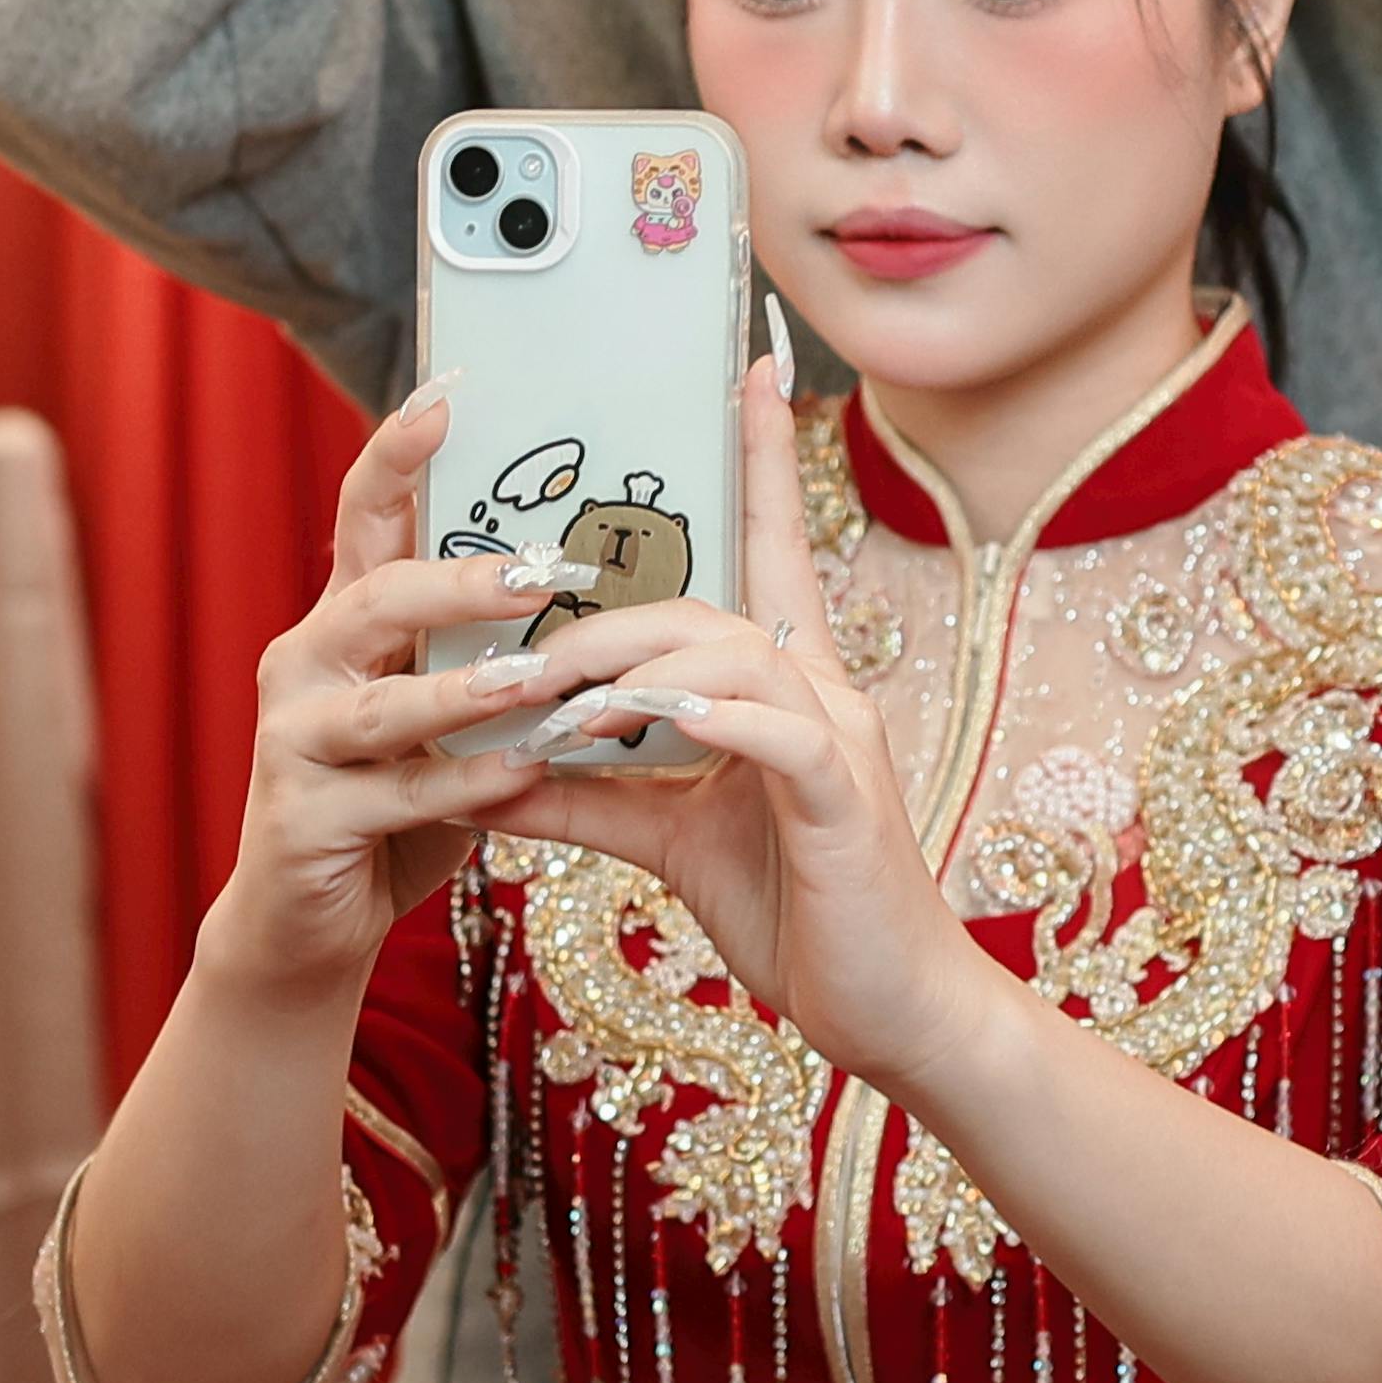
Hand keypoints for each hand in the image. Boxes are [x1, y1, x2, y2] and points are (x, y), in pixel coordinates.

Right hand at [209, 392, 591, 996]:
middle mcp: (304, 661)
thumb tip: (597, 566)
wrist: (312, 917)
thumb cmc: (397, 795)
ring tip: (539, 678)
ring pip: (386, 701)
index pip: (365, 516)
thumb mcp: (439, 703)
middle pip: (376, 596)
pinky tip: (524, 775)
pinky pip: (397, 792)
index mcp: (344, 619)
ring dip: (468, 690)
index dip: (398, 452)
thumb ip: (486, 642)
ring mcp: (294, 738)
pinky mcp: (303, 816)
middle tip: (544, 572)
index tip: (449, 395)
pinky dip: (464, 783)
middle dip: (462, 582)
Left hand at [476, 365, 995, 1083]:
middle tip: (513, 663)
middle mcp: (820, 694)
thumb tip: (490, 767)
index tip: (748, 369)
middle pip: (705, 606)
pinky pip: (780, 733)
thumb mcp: (670, 844)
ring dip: (632, 670)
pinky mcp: (844, 803)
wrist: (891, 1013)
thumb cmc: (794, 915)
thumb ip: (590, 796)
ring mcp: (839, 741)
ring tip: (558, 706)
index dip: (761, 461)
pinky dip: (716, 718)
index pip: (769, 551)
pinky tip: (664, 720)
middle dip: (599, 624)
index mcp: (784, 691)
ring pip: (733, 653)